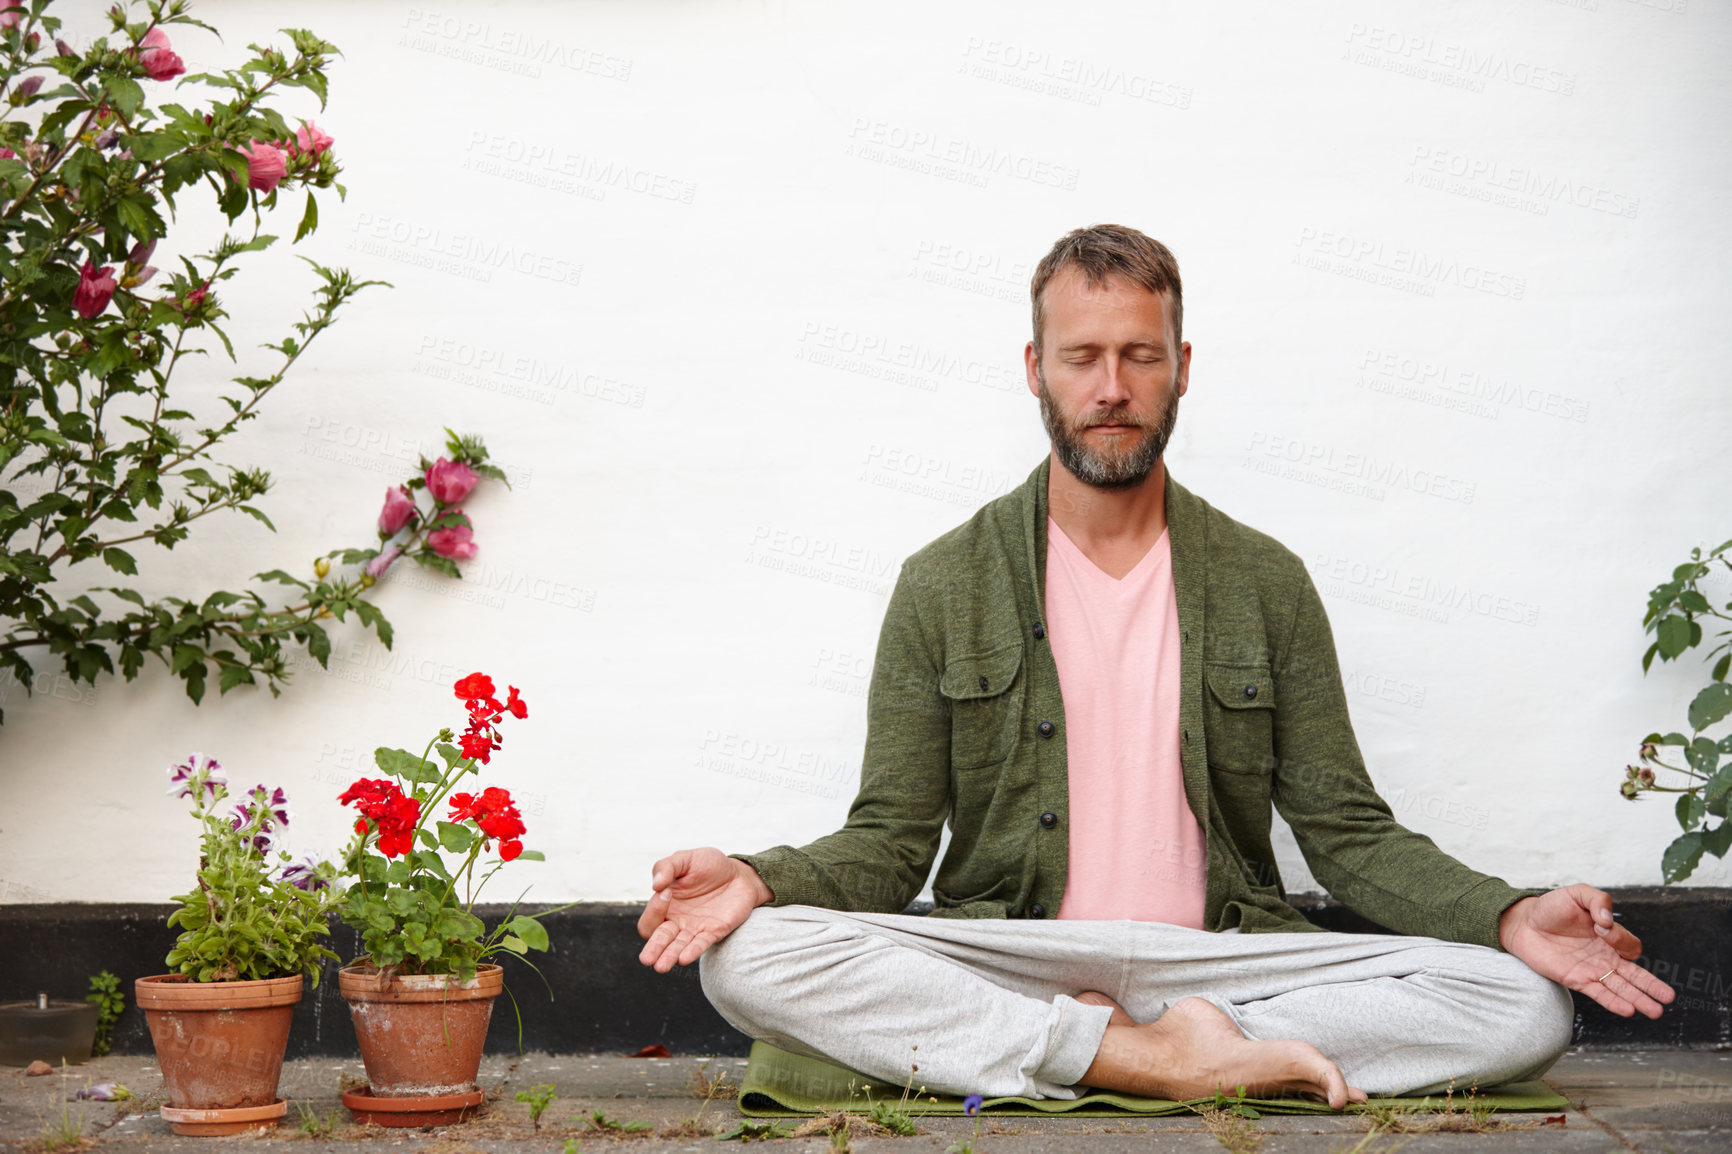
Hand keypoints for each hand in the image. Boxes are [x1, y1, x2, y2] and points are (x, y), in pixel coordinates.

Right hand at [636, 847, 772, 972]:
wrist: (739, 873)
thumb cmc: (709, 865)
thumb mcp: (685, 858)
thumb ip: (666, 867)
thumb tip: (656, 885)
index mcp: (665, 905)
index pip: (651, 918)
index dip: (654, 908)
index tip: (666, 892)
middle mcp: (677, 920)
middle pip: (659, 939)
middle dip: (653, 949)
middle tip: (647, 959)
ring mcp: (695, 928)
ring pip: (677, 948)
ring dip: (669, 956)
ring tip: (661, 966)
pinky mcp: (714, 932)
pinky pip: (701, 945)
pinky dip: (693, 951)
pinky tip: (684, 958)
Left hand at [1498, 885, 1674, 1017]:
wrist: (1523, 923)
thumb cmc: (1552, 908)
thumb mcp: (1577, 894)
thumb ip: (1598, 900)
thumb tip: (1607, 921)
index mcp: (1609, 936)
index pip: (1630, 945)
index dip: (1621, 938)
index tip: (1602, 928)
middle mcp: (1605, 955)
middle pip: (1635, 974)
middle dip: (1652, 985)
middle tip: (1668, 997)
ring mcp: (1592, 969)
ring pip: (1621, 987)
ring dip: (1638, 999)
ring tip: (1656, 1011)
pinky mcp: (1577, 979)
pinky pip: (1599, 993)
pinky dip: (1613, 1002)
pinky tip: (1628, 1010)